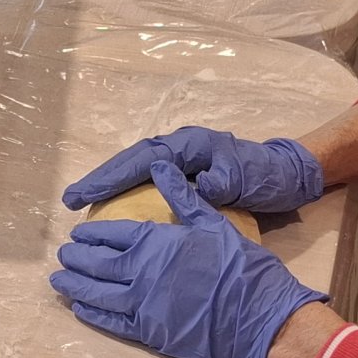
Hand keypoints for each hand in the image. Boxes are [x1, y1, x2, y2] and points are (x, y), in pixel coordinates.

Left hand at [51, 162, 326, 357]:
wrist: (258, 314)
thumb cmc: (239, 265)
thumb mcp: (212, 221)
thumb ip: (181, 196)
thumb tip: (159, 166)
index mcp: (156, 242)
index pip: (113, 234)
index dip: (92, 234)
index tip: (77, 233)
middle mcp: (142, 272)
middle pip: (98, 264)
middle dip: (77, 258)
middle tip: (62, 255)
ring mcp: (143, 305)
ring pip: (98, 294)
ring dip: (75, 285)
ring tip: (58, 280)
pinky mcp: (150, 333)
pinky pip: (113, 322)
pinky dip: (93, 314)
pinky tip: (80, 308)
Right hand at [62, 126, 322, 213]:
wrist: (287, 176)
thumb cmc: (264, 176)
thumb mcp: (243, 178)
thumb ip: (217, 182)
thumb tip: (194, 189)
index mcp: (188, 147)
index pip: (142, 161)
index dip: (111, 177)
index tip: (84, 195)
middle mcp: (178, 149)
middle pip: (130, 162)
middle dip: (99, 180)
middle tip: (69, 200)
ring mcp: (180, 161)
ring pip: (134, 170)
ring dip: (108, 185)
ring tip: (80, 205)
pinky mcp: (184, 175)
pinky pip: (146, 183)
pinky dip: (126, 193)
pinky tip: (111, 211)